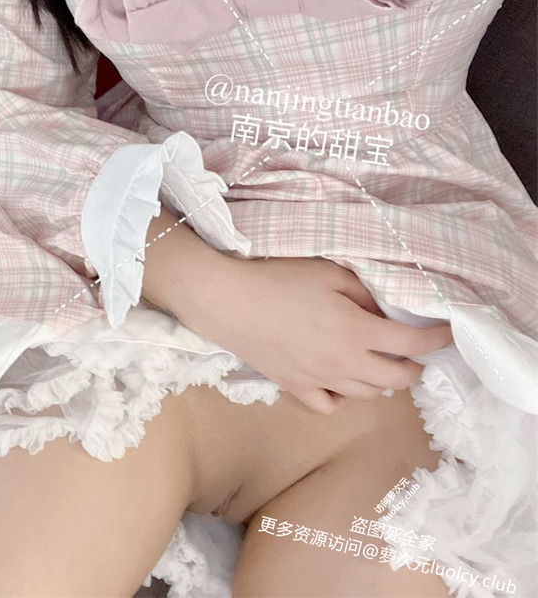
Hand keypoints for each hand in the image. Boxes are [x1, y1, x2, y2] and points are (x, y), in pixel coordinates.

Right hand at [170, 255, 452, 413]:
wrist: (230, 302)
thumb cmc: (278, 279)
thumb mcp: (328, 272)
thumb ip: (363, 292)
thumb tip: (382, 311)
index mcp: (356, 331)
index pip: (412, 343)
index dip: (436, 340)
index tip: (447, 334)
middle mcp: (344, 363)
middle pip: (395, 379)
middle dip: (413, 368)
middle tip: (414, 354)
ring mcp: (319, 380)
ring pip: (366, 395)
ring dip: (381, 382)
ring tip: (378, 365)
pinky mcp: (294, 386)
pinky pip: (328, 405)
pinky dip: (342, 397)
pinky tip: (338, 381)